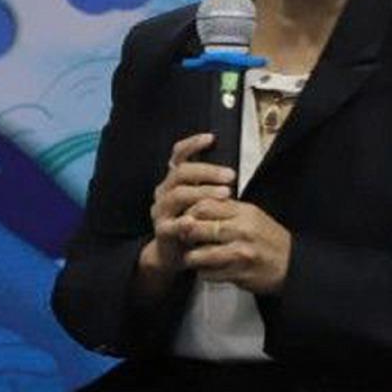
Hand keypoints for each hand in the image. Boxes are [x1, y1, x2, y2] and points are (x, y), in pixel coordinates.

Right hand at [139, 133, 237, 283]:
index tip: (211, 138)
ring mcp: (160, 212)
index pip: (178, 156)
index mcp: (173, 182)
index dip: (192, 145)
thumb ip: (210, 184)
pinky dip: (182, 222)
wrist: (173, 254)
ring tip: (226, 194)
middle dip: (207, 171)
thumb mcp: (202, 201)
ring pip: (177, 194)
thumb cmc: (195, 223)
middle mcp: (164, 192)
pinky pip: (171, 224)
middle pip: (180, 173)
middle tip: (231, 176)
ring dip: (202, 192)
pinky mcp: (162, 231)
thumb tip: (231, 165)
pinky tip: (195, 220)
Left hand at [181, 196, 292, 294]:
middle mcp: (242, 230)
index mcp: (244, 212)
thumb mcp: (252, 216)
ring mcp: (240, 252)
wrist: (293, 264)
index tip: (186, 219)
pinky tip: (208, 269)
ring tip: (194, 257)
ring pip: (198, 254)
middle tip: (185, 240)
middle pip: (196, 227)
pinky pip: (208, 273)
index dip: (189, 213)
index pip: (204, 205)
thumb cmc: (269, 240)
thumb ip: (227, 210)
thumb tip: (196, 205)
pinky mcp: (239, 272)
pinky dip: (204, 272)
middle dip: (185, 235)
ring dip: (191, 257)